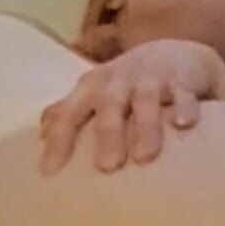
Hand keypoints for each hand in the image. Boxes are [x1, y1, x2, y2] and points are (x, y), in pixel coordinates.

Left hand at [39, 38, 224, 174]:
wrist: (177, 53)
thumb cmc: (129, 82)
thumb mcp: (98, 89)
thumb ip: (71, 108)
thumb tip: (41, 133)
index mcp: (94, 86)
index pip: (70, 112)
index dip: (59, 139)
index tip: (50, 172)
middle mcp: (120, 79)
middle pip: (109, 104)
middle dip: (107, 134)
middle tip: (106, 167)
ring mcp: (152, 77)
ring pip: (145, 99)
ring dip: (145, 126)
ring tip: (144, 157)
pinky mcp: (182, 78)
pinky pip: (183, 93)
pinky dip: (183, 106)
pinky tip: (184, 124)